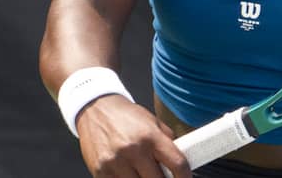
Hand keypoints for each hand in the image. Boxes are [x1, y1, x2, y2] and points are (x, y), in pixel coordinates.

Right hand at [75, 95, 189, 177]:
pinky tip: (129, 174)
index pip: (177, 163)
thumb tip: (181, 161)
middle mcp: (133, 150)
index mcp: (151, 136)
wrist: (96, 109)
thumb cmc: (126, 116)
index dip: (185, 176)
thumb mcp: (153, 122)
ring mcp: (115, 163)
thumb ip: (168, 142)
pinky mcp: (101, 172)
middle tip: (164, 176)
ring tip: (144, 173)